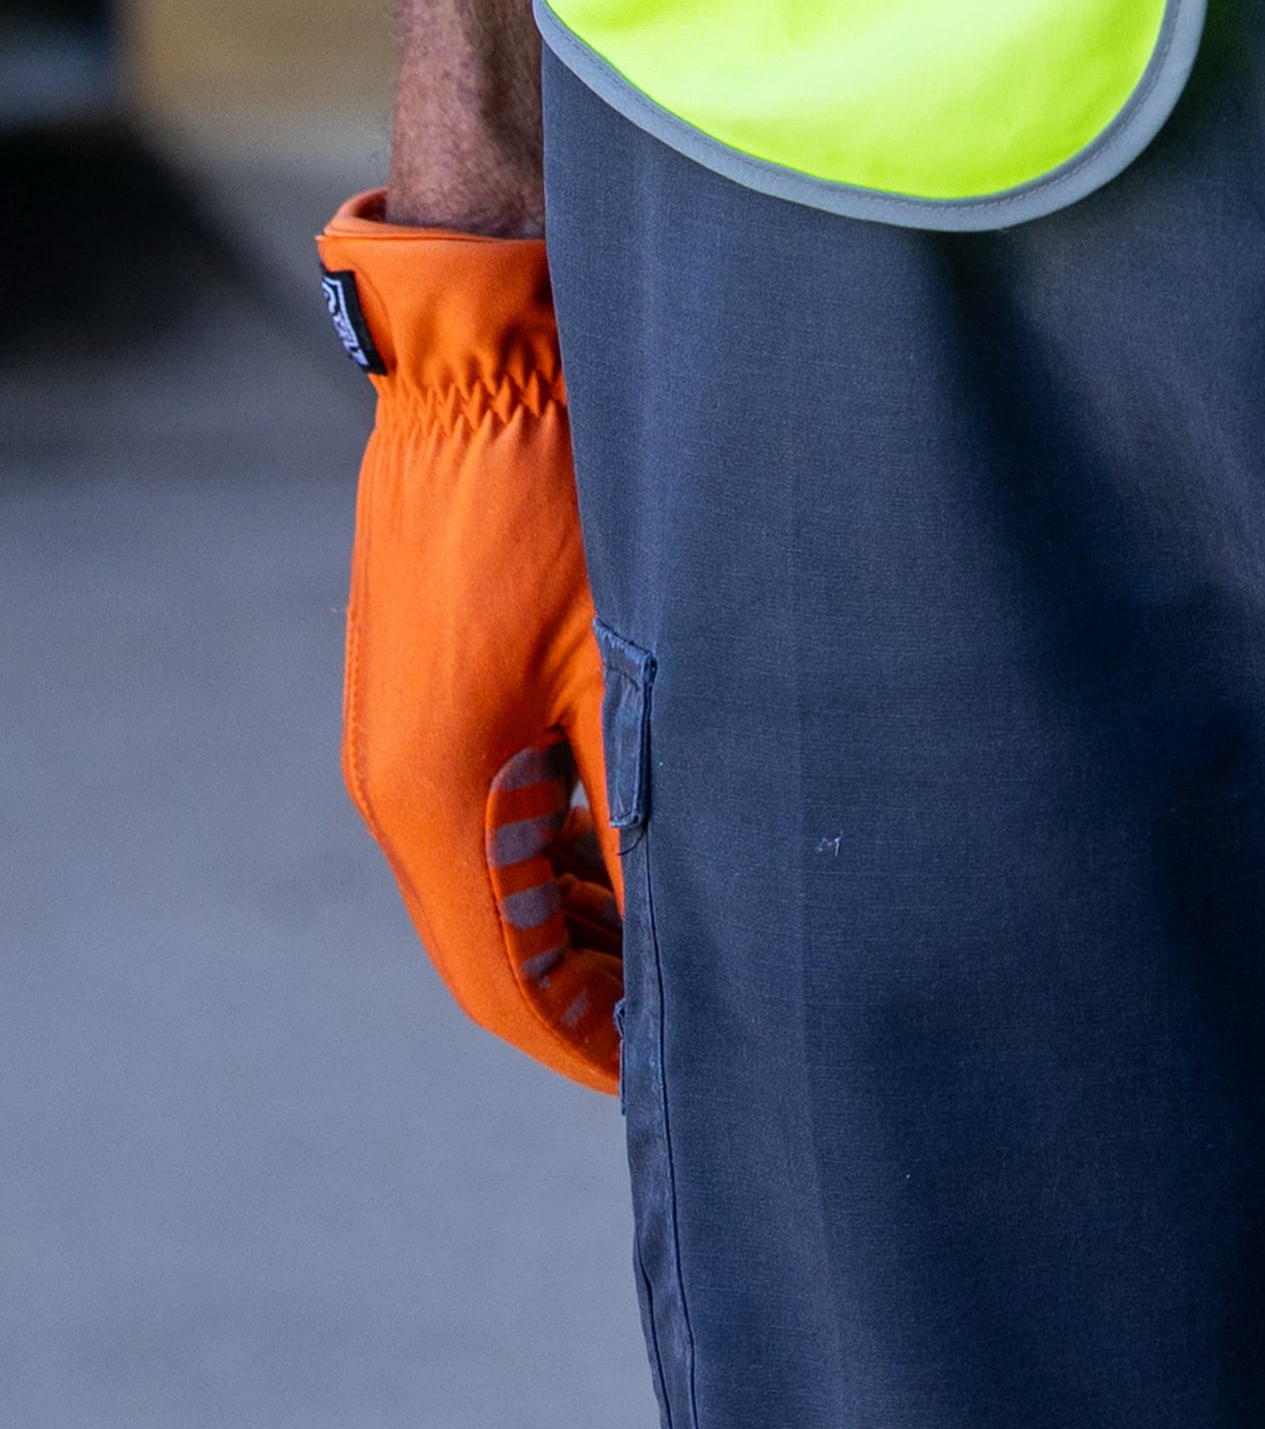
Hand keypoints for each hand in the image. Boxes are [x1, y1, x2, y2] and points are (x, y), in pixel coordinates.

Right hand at [315, 198, 620, 1092]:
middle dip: (588, 994)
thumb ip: (650, 799)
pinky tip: (634, 844)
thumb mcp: (628, 660)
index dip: (587, 1045)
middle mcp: (399, 778)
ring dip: (574, 919)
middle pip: (492, 943)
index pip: (507, 982)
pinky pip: (486, 806)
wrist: (487, 348)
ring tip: (682, 945)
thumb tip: (700, 919)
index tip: (667, 1080)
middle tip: (694, 1022)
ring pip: (490, 877)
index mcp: (436, 797)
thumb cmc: (564, 494)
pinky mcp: (426, 680)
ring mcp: (403, 727)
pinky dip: (554, 847)